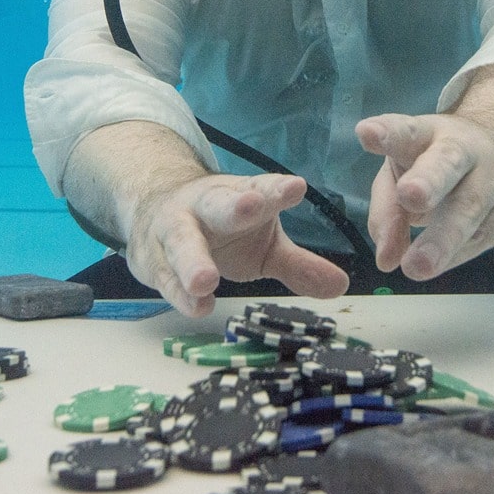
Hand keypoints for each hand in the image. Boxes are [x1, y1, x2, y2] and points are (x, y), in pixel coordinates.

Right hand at [124, 172, 348, 317]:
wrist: (152, 214)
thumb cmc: (222, 230)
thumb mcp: (263, 245)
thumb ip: (297, 265)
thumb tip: (341, 285)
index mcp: (241, 197)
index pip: (261, 189)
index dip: (276, 190)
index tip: (296, 188)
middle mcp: (206, 207)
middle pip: (218, 205)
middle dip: (234, 206)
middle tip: (250, 207)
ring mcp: (175, 230)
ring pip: (182, 242)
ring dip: (193, 261)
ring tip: (207, 281)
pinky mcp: (153, 258)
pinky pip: (165, 276)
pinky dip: (179, 292)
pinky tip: (196, 305)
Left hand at [358, 111, 493, 282]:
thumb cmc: (439, 163)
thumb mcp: (404, 171)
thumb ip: (386, 210)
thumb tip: (386, 259)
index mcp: (427, 133)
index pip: (407, 131)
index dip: (389, 133)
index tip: (368, 134)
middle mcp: (465, 149)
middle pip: (448, 163)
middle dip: (429, 180)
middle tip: (410, 195)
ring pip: (469, 210)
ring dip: (442, 241)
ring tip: (415, 266)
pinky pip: (478, 241)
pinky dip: (453, 255)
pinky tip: (440, 259)